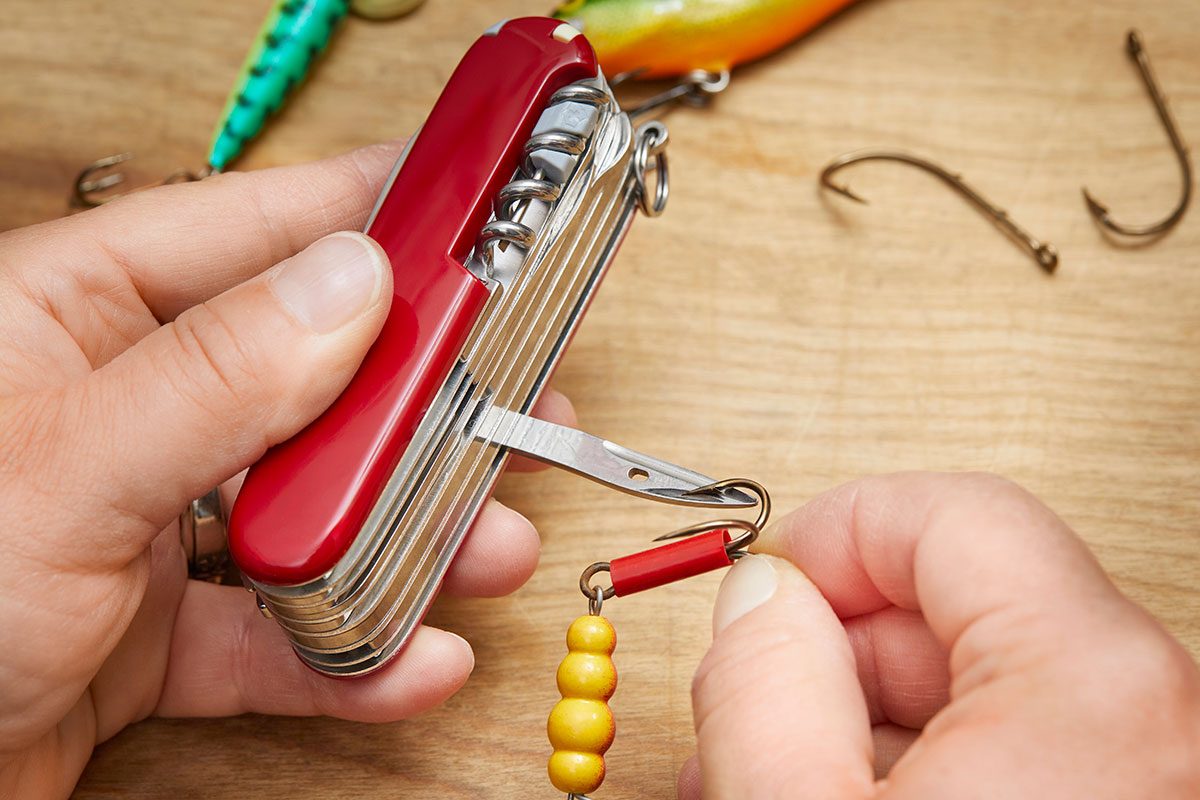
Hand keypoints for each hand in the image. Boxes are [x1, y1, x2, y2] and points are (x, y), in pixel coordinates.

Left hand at [0, 142, 572, 796]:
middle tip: (519, 406)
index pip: (250, 230)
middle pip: (311, 378)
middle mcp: (123, 409)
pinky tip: (417, 661)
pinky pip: (280, 630)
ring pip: (311, 508)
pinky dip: (354, 652)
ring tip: (495, 550)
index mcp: (73, 318)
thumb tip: (356, 284)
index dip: (372, 213)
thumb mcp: (66, 472)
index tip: (478, 208)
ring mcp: (147, 521)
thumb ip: (217, 380)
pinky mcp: (162, 629)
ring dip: (411, 537)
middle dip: (426, 406)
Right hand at [680, 473, 1199, 798]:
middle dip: (833, 643)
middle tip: (751, 702)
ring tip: (778, 773)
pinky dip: (925, 767)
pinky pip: (1020, 753)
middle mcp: (1152, 722)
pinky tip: (844, 797)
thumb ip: (763, 681)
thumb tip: (758, 601)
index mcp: (1090, 691)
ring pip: (984, 688)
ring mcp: (1150, 771)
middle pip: (963, 604)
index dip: (832, 533)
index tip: (764, 580)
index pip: (953, 515)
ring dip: (864, 716)